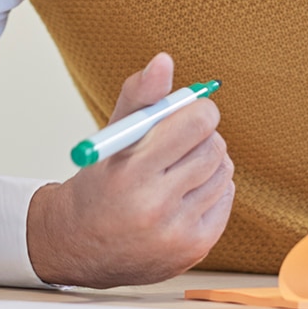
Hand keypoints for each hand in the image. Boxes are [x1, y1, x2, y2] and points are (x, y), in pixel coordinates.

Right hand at [26, 52, 233, 287]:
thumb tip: (164, 60)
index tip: (190, 111)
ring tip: (178, 170)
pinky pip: (226, 197)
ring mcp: (177, 232)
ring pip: (223, 171)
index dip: (199, 110)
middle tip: (181, 141)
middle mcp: (155, 206)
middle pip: (213, 147)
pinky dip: (211, 188)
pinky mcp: (196, 248)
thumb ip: (140, 96)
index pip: (195, 124)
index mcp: (131, 172)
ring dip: (207, 162)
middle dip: (201, 136)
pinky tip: (184, 194)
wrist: (81, 246)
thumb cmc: (99, 182)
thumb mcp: (112, 136)